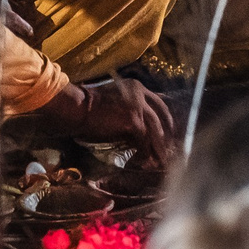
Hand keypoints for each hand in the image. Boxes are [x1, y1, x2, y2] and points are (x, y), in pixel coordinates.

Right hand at [27, 76, 174, 165]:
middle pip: (162, 116)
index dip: (166, 119)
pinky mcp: (133, 120)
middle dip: (167, 135)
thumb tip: (140, 133)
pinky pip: (145, 139)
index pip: (159, 103)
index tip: (169, 132)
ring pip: (156, 130)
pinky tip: (145, 161)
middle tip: (171, 149)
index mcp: (136, 87)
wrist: (77, 108)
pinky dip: (146, 152)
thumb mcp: (114, 103)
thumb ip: (129, 111)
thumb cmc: (89, 108)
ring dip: (160, 147)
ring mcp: (138, 106)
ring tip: (162, 161)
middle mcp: (140, 94)